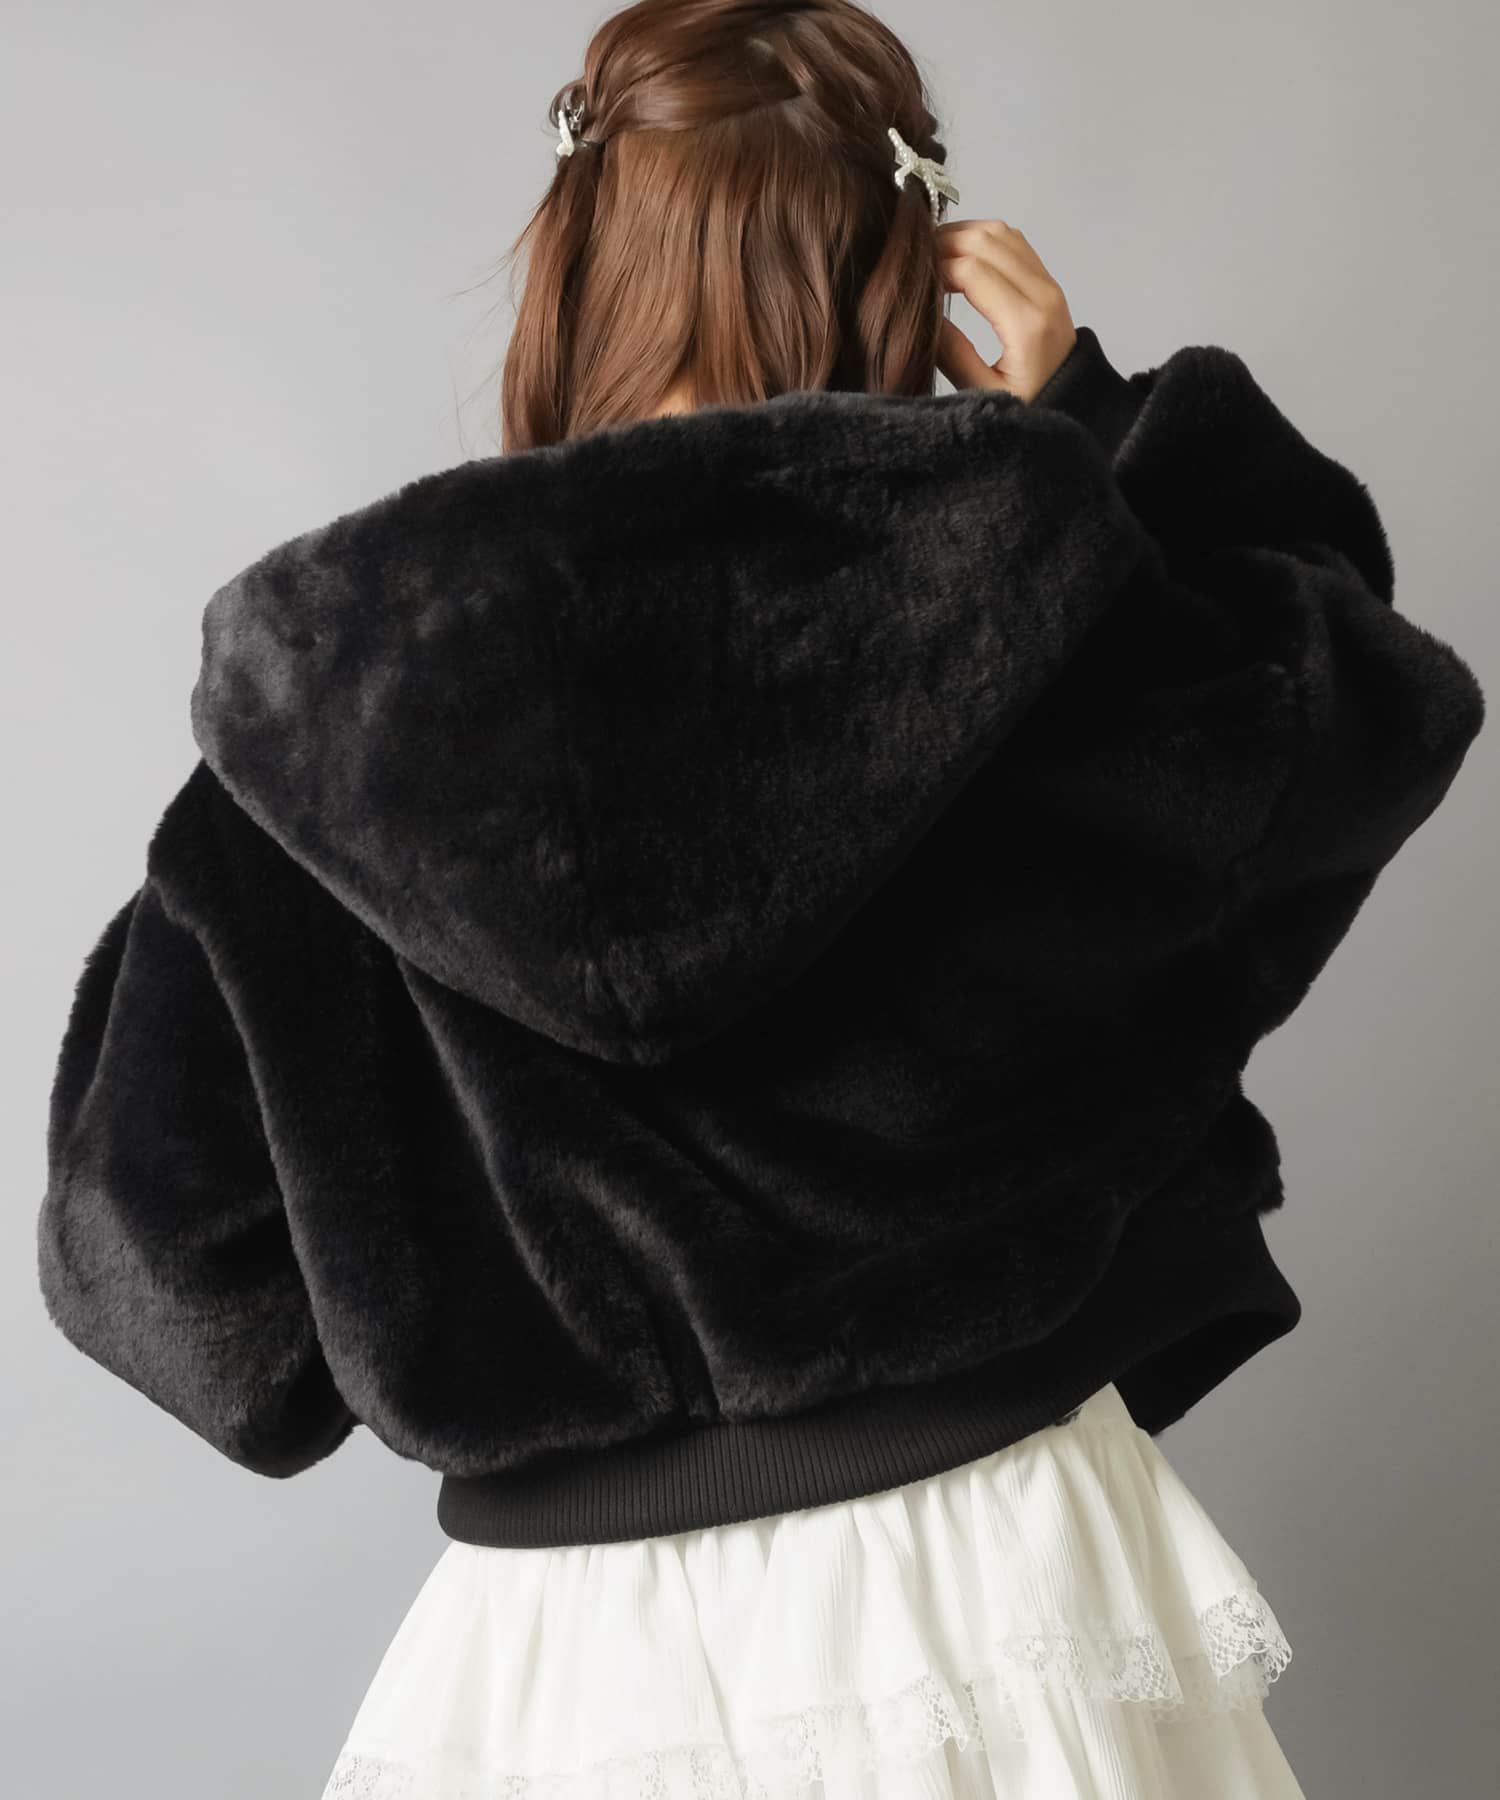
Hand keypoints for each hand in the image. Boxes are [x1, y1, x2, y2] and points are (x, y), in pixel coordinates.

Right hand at [934, 219, 1077, 403]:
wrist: (1071, 402)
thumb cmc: (1029, 404)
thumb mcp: (984, 392)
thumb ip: (953, 354)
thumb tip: (923, 314)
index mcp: (1027, 325)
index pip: (972, 271)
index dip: (936, 268)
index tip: (914, 282)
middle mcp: (1042, 295)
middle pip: (985, 241)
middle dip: (944, 244)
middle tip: (916, 263)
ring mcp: (1048, 283)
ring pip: (1000, 232)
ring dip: (963, 235)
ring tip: (933, 255)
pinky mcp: (1047, 280)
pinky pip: (1012, 240)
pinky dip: (981, 237)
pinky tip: (959, 255)